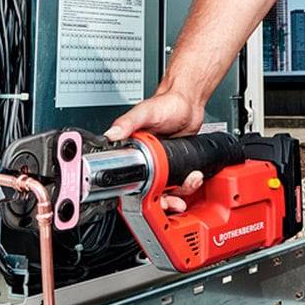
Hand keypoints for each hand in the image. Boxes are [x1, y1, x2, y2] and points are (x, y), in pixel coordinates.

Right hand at [105, 89, 205, 213]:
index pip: (128, 178)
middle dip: (162, 201)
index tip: (148, 199)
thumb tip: (111, 135)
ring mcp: (161, 165)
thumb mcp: (145, 112)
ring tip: (189, 181)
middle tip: (172, 201)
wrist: (189, 103)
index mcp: (132, 150)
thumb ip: (128, 122)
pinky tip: (193, 177)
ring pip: (165, 191)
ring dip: (179, 192)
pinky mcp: (175, 165)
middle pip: (148, 192)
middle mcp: (145, 160)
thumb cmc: (166, 104)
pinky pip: (179, 184)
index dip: (137, 193)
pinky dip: (188, 185)